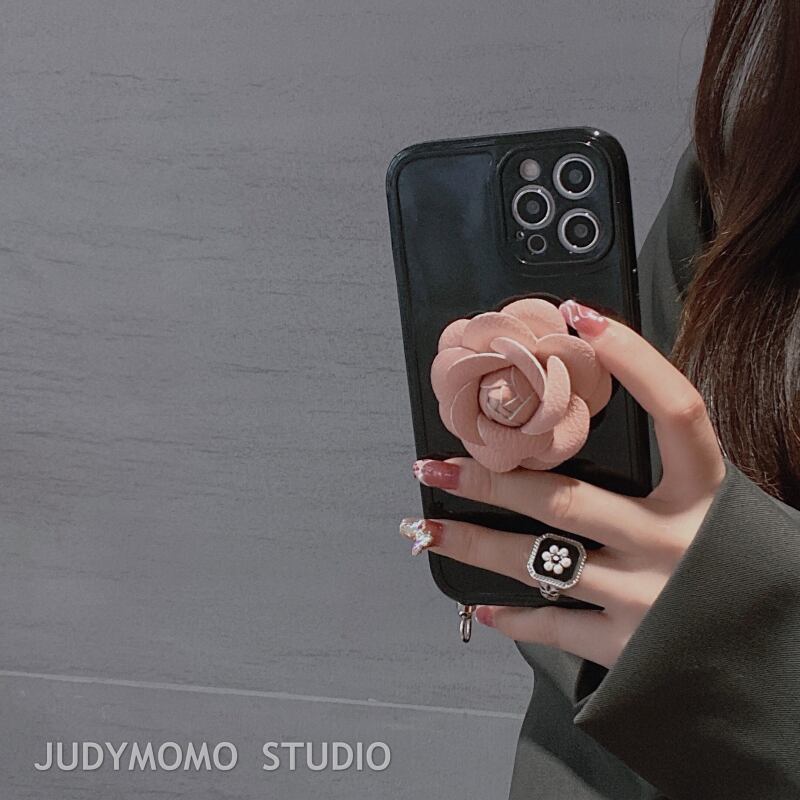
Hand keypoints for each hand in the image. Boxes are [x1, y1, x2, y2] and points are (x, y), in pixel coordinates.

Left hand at [399, 300, 726, 668]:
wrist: (780, 656)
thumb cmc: (737, 566)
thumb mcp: (718, 507)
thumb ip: (668, 471)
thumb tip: (586, 418)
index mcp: (709, 494)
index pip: (678, 411)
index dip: (634, 360)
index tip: (581, 318)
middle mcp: (676, 543)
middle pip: (566, 499)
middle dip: (492, 480)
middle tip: (436, 465)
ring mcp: (649, 599)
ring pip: (542, 561)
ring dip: (476, 545)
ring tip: (426, 529)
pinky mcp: (630, 647)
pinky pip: (556, 627)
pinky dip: (515, 617)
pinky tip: (483, 607)